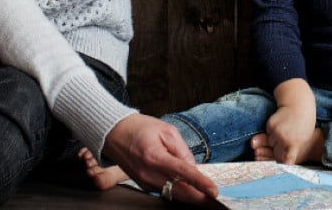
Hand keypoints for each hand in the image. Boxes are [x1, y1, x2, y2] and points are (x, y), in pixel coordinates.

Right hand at [101, 113, 217, 205]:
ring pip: (174, 195)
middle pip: (180, 192)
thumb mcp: (166, 131)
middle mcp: (149, 174)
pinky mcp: (144, 185)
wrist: (114, 134)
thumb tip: (194, 168)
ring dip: (192, 198)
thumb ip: (182, 150)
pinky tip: (192, 191)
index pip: (183, 173)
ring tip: (209, 200)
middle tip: (217, 204)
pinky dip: (180, 192)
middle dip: (200, 200)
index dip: (200, 183)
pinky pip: (166, 191)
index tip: (214, 191)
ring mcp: (145, 182)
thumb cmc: (139, 128)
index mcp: (155, 157)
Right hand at [264, 103, 317, 163]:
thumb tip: (283, 161)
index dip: (284, 162)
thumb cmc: (304, 123)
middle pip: (276, 154)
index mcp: (295, 143)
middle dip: (279, 153)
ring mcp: (276, 131)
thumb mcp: (304, 138)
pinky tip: (280, 128)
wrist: (298, 105)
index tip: (284, 162)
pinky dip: (272, 134)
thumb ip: (294, 149)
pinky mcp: (270, 125)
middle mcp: (284, 138)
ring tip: (283, 135)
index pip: (285, 160)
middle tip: (285, 146)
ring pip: (271, 145)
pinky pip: (268, 135)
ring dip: (275, 143)